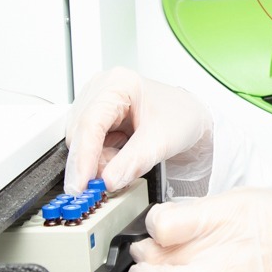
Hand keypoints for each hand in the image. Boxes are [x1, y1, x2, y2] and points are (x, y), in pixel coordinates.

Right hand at [63, 67, 213, 193]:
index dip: (83, 157)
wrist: (192, 119)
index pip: (90, 122)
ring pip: (81, 143)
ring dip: (98, 163)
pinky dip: (102, 161)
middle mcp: (102, 90)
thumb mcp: (162, 141)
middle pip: (80, 134)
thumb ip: (134, 162)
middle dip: (91, 163)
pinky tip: (120, 161)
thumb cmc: (182, 117)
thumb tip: (107, 181)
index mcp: (118, 84)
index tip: (81, 184)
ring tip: (125, 165)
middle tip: (103, 186)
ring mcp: (98, 105)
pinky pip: (89, 147)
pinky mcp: (100, 121)